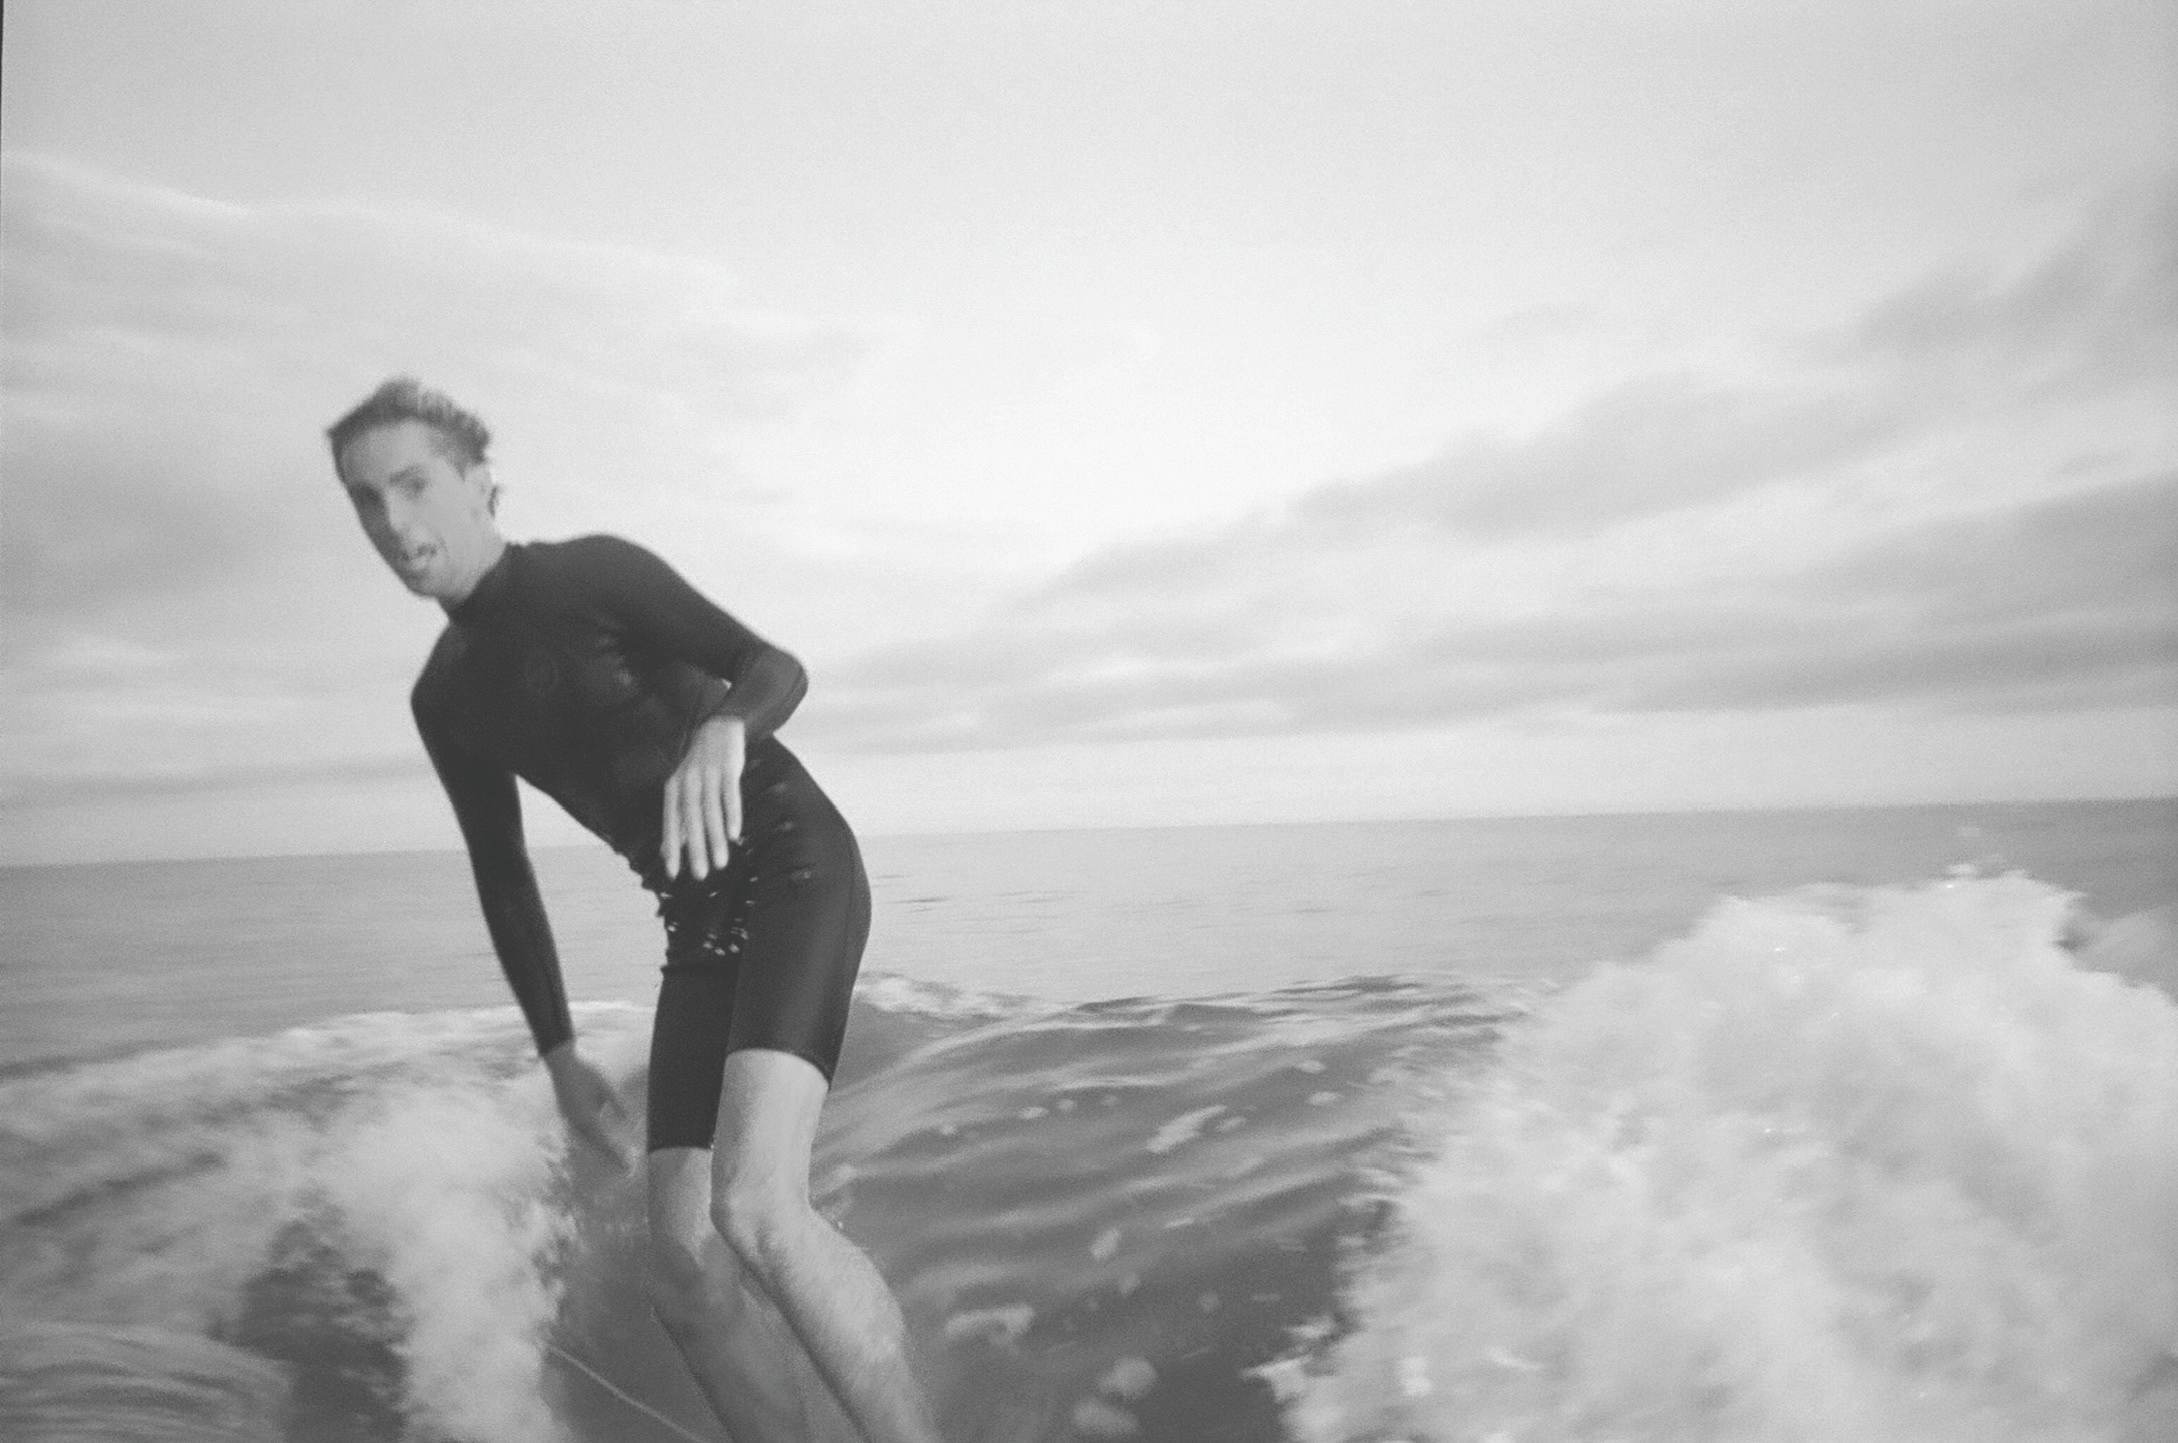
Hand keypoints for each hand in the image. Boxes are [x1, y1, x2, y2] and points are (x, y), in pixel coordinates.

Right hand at [543, 1044, 631, 1170]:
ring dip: (600, 1148)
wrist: (562, 1064)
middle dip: (610, 1155)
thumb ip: (617, 1103)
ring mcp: (569, 1120)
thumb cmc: (586, 1073)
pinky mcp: (566, 1115)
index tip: (627, 1166)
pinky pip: (581, 1132)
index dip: (616, 1155)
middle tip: (625, 1166)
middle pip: (595, 1145)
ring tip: (615, 1157)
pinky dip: (592, 1139)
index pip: (604, 1142)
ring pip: (587, 1140)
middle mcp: (576, 1123)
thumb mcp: (606, 1087)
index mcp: (587, 1117)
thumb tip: (628, 1120)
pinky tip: (599, 1140)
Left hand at [662, 715, 744, 879]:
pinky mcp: (727, 769)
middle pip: (691, 821)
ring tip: (721, 862)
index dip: (671, 847)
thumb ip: (679, 816)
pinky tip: (735, 834)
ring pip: (711, 812)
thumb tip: (670, 847)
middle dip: (695, 849)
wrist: (718, 727)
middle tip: (700, 874)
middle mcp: (688, 782)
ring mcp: (708, 775)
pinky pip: (729, 796)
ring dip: (715, 839)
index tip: (673, 872)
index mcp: (674, 788)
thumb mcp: (684, 786)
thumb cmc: (700, 764)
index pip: (670, 822)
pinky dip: (732, 815)